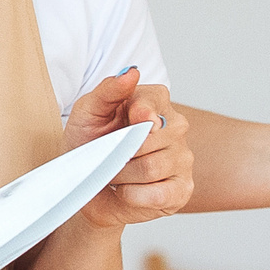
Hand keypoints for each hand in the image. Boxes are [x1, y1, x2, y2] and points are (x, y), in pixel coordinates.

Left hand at [66, 67, 192, 230]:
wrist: (87, 183)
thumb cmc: (90, 142)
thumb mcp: (88, 112)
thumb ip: (108, 90)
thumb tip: (131, 73)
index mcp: (155, 101)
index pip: (151, 102)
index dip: (135, 115)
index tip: (124, 122)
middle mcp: (176, 127)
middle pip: (148, 140)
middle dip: (117, 152)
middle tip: (108, 155)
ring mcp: (183, 159)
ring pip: (150, 169)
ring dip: (121, 175)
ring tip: (114, 173)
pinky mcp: (182, 189)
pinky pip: (158, 194)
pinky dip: (132, 196)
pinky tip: (126, 190)